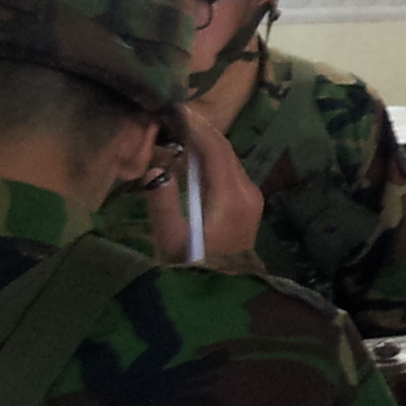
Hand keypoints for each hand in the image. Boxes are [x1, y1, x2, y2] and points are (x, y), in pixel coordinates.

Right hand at [146, 108, 264, 263]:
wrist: (222, 298)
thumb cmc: (192, 270)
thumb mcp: (170, 238)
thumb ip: (161, 199)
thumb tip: (154, 166)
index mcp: (232, 195)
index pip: (214, 146)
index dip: (194, 124)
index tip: (172, 107)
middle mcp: (248, 190)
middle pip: (223, 149)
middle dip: (197, 131)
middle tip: (168, 116)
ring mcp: (252, 198)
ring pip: (226, 159)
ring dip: (202, 145)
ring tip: (172, 133)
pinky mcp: (248, 206)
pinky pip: (227, 173)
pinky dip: (208, 161)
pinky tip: (185, 160)